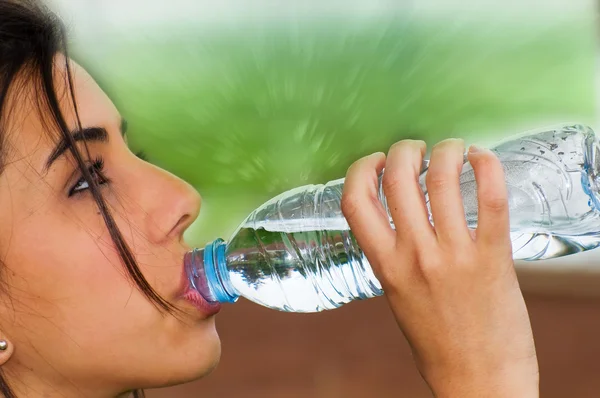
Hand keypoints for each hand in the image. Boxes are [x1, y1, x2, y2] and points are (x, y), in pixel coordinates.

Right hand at [341, 139, 538, 396]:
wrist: (478, 380)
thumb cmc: (436, 343)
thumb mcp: (397, 296)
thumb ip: (394, 255)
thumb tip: (401, 213)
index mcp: (385, 266)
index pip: (355, 201)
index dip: (360, 169)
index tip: (374, 161)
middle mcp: (415, 255)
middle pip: (397, 178)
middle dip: (404, 150)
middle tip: (416, 149)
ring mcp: (454, 255)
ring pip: (442, 178)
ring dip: (445, 150)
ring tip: (450, 149)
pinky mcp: (493, 257)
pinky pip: (491, 199)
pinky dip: (487, 167)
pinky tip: (482, 159)